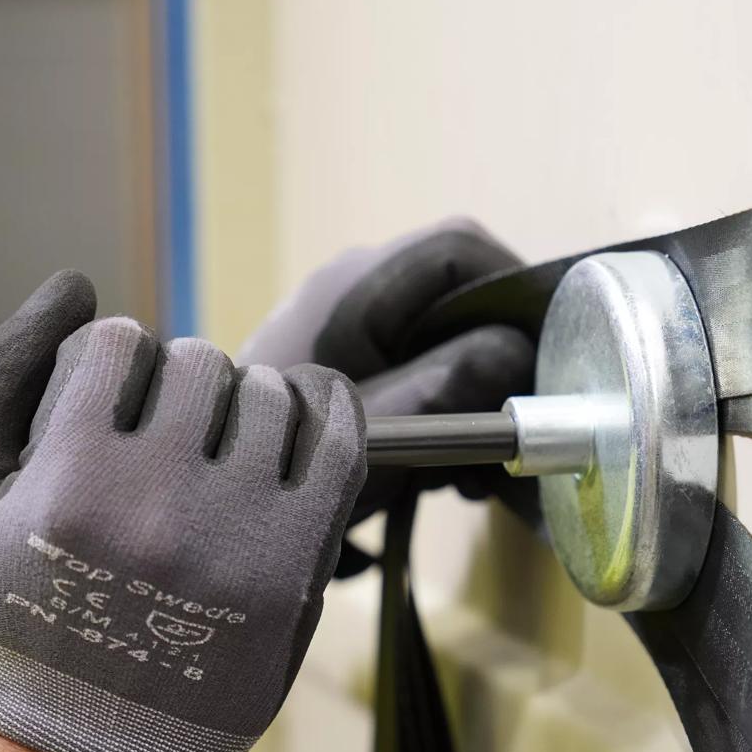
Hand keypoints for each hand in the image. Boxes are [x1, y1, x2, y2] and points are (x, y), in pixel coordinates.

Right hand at [0, 270, 365, 751]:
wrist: (99, 737)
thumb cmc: (25, 609)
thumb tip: (76, 284)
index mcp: (71, 481)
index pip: (120, 343)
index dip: (121, 361)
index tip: (123, 400)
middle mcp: (159, 504)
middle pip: (199, 365)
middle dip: (185, 384)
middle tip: (177, 430)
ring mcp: (238, 535)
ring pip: (268, 393)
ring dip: (249, 399)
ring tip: (228, 439)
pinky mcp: (297, 561)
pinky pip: (339, 438)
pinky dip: (327, 405)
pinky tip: (303, 412)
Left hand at [238, 219, 534, 521]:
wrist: (204, 501)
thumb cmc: (284, 455)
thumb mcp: (382, 425)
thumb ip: (452, 380)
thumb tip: (517, 350)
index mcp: (359, 289)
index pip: (460, 250)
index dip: (515, 290)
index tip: (547, 355)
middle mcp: (354, 294)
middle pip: (458, 300)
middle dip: (500, 364)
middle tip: (517, 431)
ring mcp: (346, 331)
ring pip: (443, 344)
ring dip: (477, 403)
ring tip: (479, 475)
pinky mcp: (345, 370)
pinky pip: (416, 374)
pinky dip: (446, 418)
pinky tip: (451, 477)